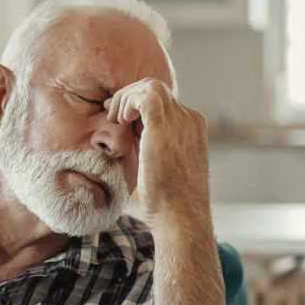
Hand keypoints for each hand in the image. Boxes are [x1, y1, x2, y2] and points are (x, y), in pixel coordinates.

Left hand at [103, 78, 210, 227]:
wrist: (180, 219)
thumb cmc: (167, 204)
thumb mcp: (161, 170)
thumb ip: (150, 151)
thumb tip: (124, 146)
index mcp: (191, 129)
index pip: (162, 101)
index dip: (137, 105)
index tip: (119, 118)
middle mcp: (189, 120)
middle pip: (156, 89)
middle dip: (130, 97)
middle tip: (112, 115)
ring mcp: (181, 122)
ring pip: (150, 86)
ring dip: (127, 98)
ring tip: (116, 119)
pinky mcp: (165, 128)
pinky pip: (145, 95)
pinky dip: (128, 102)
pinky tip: (120, 121)